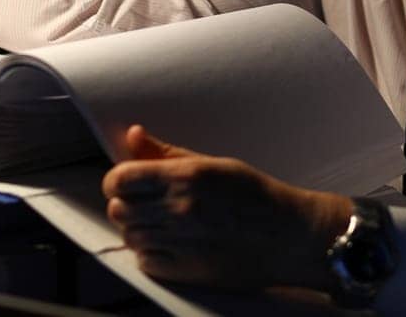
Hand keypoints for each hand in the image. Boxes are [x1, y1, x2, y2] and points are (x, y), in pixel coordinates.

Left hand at [101, 125, 353, 290]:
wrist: (288, 236)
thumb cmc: (254, 196)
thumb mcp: (213, 163)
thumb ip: (166, 153)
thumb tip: (132, 135)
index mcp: (186, 176)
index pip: (121, 178)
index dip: (118, 180)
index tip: (126, 182)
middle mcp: (180, 209)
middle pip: (119, 209)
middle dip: (126, 204)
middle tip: (145, 203)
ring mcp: (182, 242)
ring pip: (129, 236)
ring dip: (138, 229)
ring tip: (160, 223)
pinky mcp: (186, 270)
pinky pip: (145, 262)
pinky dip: (149, 253)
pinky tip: (168, 244)